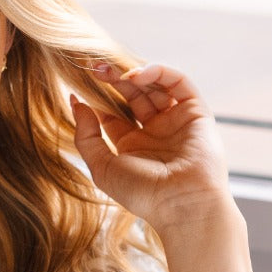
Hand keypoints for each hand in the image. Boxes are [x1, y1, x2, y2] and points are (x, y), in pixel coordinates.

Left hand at [70, 63, 231, 237]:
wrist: (183, 203)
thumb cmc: (143, 193)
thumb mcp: (102, 167)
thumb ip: (86, 136)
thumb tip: (75, 102)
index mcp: (133, 146)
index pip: (112, 112)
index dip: (97, 97)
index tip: (81, 83)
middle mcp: (155, 132)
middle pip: (132, 96)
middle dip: (114, 81)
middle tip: (96, 69)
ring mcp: (176, 121)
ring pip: (155, 87)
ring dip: (134, 75)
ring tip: (115, 73)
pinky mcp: (196, 112)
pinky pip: (179, 83)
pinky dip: (160, 72)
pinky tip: (138, 75)